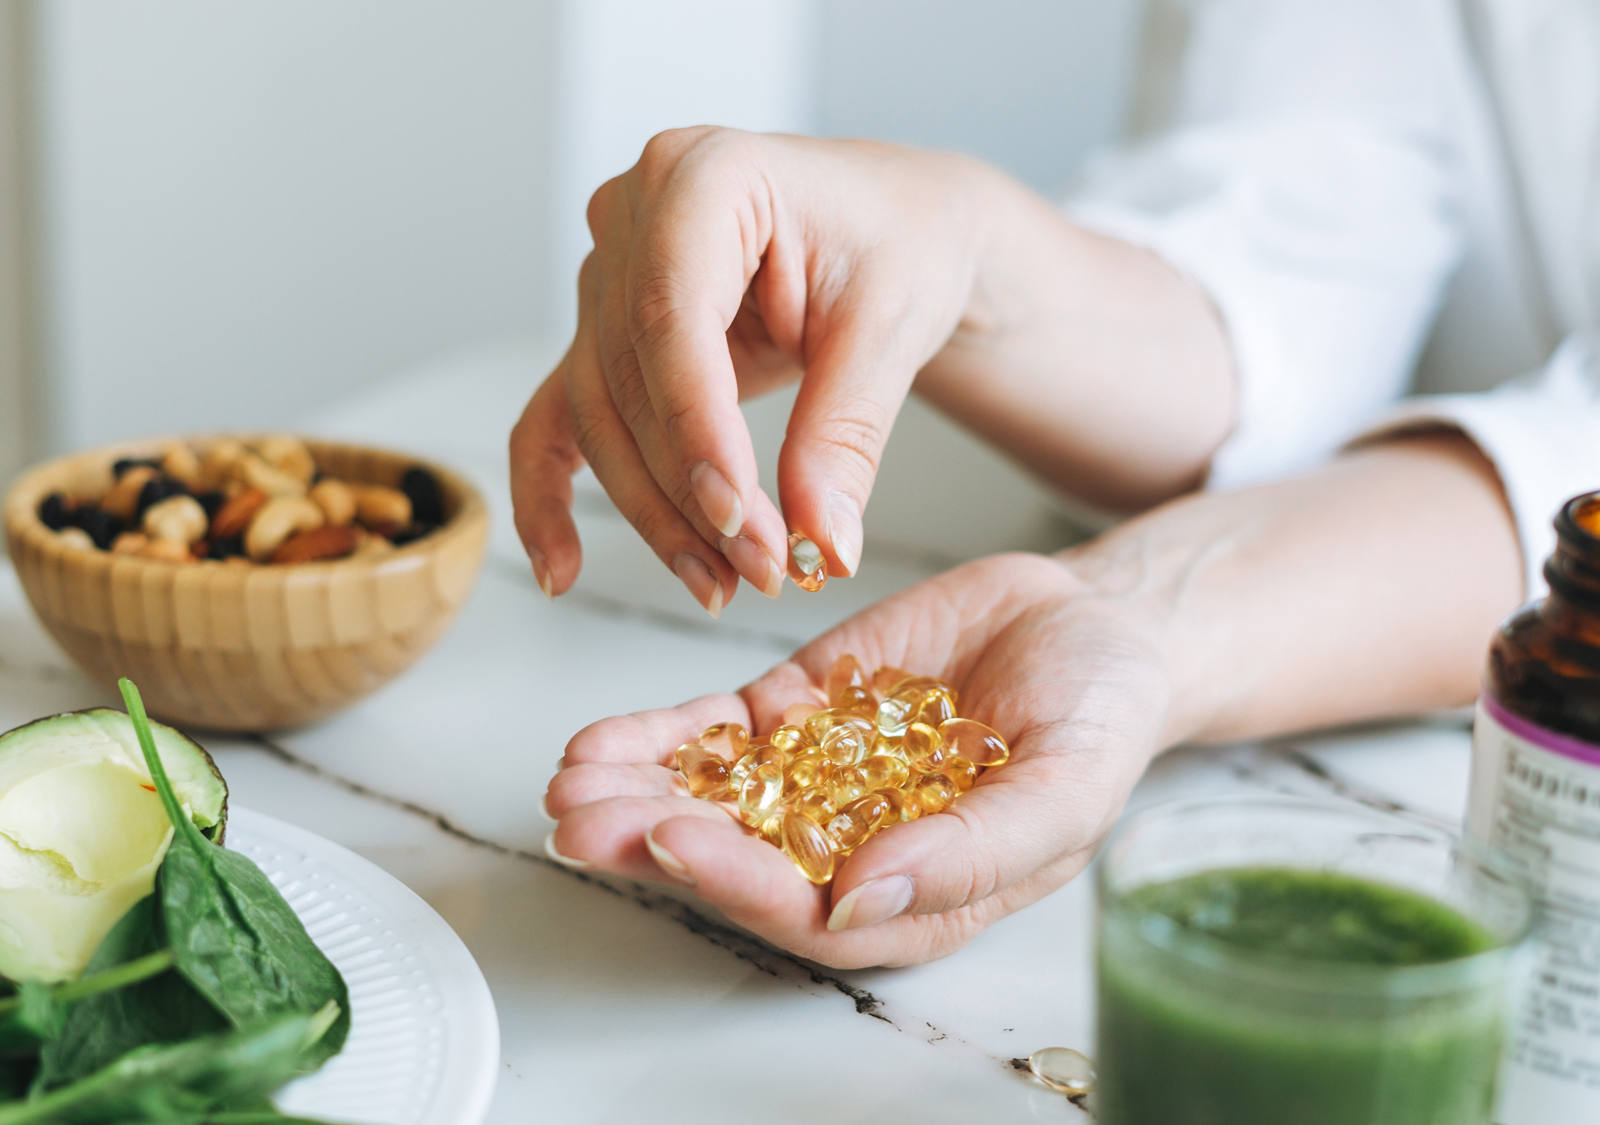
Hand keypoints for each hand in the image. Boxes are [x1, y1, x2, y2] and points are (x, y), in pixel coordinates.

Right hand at [509, 127, 990, 612]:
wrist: (899, 231)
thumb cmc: (900, 244)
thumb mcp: (892, 329)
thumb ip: (845, 434)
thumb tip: (822, 543)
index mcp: (704, 174)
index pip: (671, 316)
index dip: (696, 429)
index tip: (739, 518)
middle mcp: (633, 214)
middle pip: (629, 379)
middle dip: (691, 491)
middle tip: (762, 570)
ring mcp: (608, 274)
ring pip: (600, 416)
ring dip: (655, 513)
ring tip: (722, 583)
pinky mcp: (604, 334)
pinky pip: (557, 418)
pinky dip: (550, 495)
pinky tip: (564, 569)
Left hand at [542, 552, 1174, 968]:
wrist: (1094, 624)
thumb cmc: (1101, 718)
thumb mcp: (1065, 788)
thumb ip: (972, 851)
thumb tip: (861, 902)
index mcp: (913, 893)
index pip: (808, 911)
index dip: (737, 883)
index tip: (673, 842)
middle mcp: (851, 846)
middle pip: (737, 859)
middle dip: (652, 841)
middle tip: (581, 821)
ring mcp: (818, 776)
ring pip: (712, 797)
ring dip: (636, 792)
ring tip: (570, 781)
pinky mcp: (800, 711)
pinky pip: (719, 731)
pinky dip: (660, 736)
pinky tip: (601, 741)